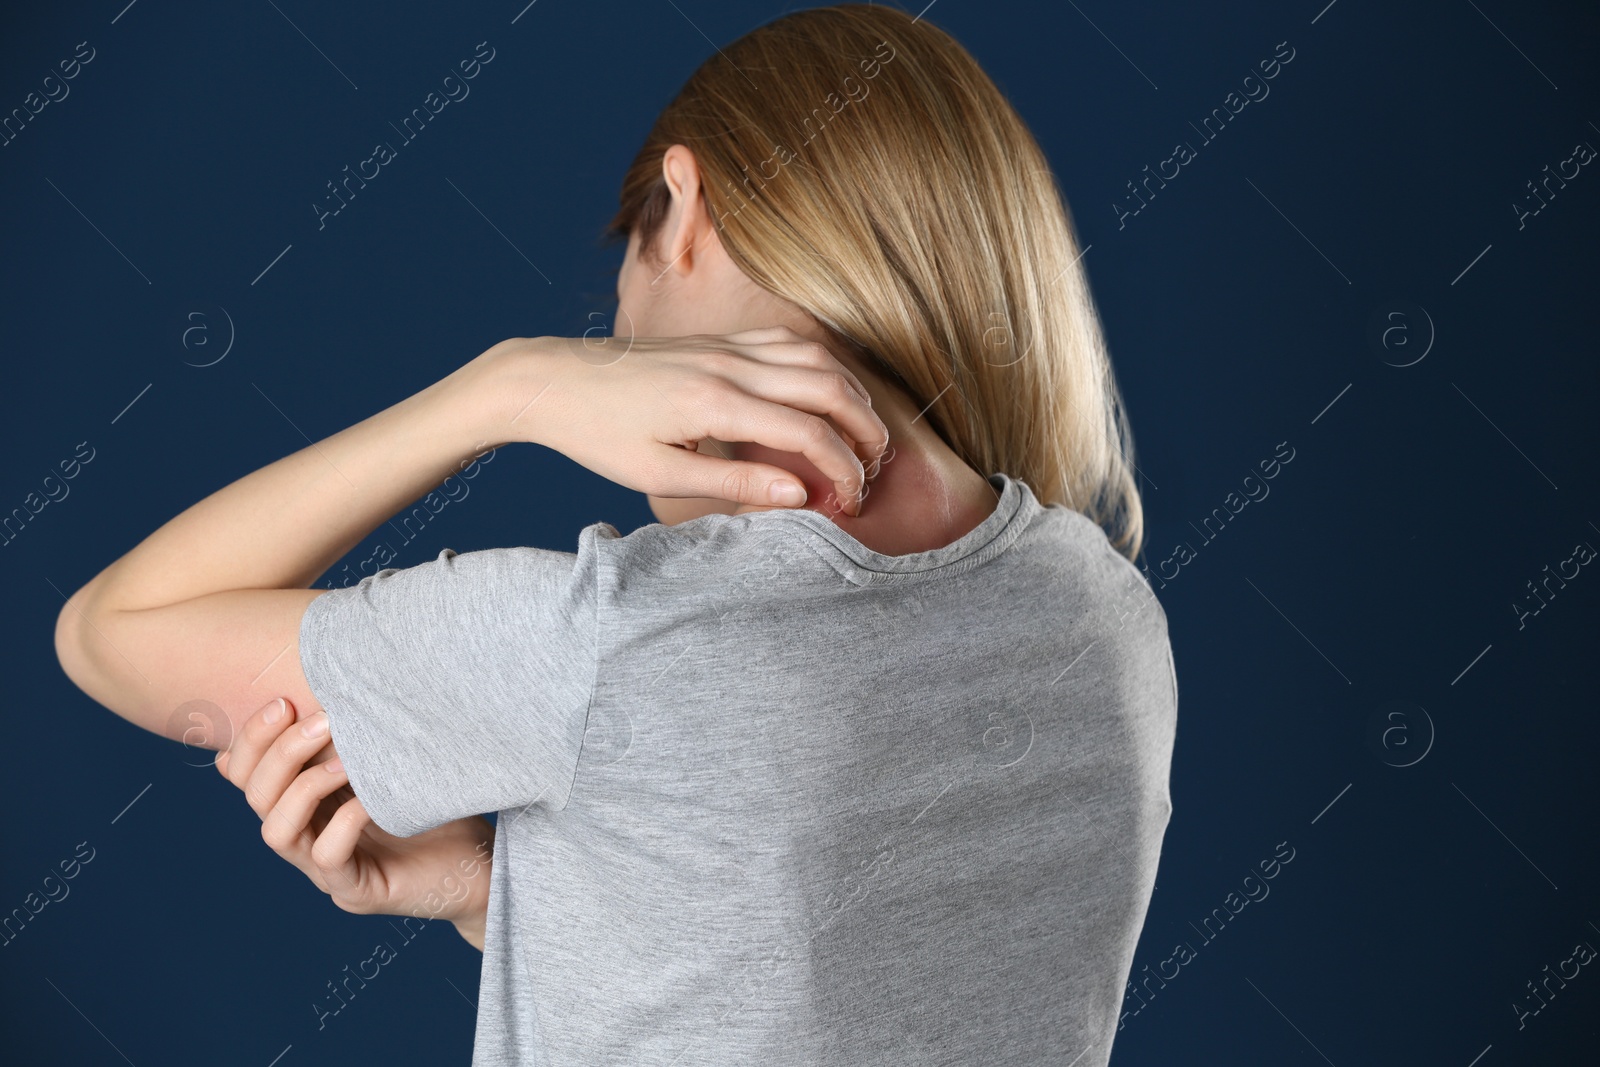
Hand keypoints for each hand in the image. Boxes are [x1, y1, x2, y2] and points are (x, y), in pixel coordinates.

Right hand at [216, 697, 493, 945]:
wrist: (481, 866)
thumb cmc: (437, 806)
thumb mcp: (391, 761)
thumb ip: (356, 733)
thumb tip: (335, 681)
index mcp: (305, 804)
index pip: (243, 774)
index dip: (251, 739)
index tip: (284, 701)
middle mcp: (306, 836)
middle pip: (255, 796)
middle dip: (280, 752)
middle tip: (324, 721)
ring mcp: (326, 871)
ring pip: (276, 831)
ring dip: (305, 786)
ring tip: (348, 760)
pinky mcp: (356, 892)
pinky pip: (326, 857)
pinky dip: (343, 822)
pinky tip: (372, 800)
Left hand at [489, 326, 890, 515]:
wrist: (553, 380)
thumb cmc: (598, 434)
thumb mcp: (660, 475)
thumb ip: (736, 482)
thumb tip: (800, 494)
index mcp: (715, 403)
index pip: (809, 433)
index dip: (843, 470)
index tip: (850, 502)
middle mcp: (730, 365)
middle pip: (830, 386)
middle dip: (866, 429)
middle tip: (873, 470)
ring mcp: (726, 346)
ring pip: (817, 356)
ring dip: (851, 395)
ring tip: (863, 436)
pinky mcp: (719, 340)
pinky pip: (789, 342)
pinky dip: (823, 366)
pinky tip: (827, 394)